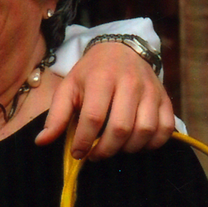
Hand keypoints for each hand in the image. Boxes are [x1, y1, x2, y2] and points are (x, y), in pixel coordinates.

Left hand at [36, 42, 173, 157]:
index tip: (77, 153)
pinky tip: (136, 144)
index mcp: (101, 79)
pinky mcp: (166, 99)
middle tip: (95, 155)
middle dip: (106, 149)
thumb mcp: (68, 87)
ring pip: (145, 130)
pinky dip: (153, 143)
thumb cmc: (91, 73)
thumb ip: (56, 116)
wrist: (121, 51)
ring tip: (114, 149)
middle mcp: (130, 83)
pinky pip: (166, 128)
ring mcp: (151, 91)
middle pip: (121, 127)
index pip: (93, 117)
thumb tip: (41, 142)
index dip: (84, 141)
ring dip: (128, 148)